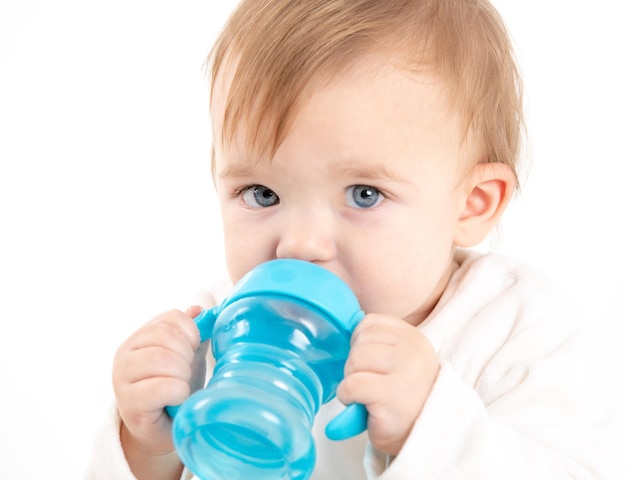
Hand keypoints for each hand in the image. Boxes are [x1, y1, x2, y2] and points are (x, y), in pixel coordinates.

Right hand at [113, 307, 208, 466]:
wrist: (162, 428)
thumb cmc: (175, 388)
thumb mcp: (187, 356)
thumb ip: (192, 332)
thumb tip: (197, 309)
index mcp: (141, 336)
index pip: (172, 317)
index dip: (191, 333)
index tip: (193, 350)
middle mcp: (126, 353)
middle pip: (166, 337)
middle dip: (187, 356)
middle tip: (186, 372)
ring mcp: (122, 378)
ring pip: (162, 360)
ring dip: (182, 375)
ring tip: (181, 385)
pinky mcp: (129, 404)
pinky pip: (160, 388)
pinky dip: (178, 393)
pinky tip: (178, 399)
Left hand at [336, 313, 438, 455]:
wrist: (421, 437)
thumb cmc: (405, 400)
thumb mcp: (400, 361)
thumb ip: (380, 343)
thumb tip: (344, 329)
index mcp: (414, 338)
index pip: (371, 322)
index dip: (360, 343)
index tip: (370, 363)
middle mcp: (412, 350)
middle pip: (360, 341)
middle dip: (355, 364)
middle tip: (369, 383)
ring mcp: (404, 371)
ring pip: (354, 360)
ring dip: (351, 379)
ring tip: (367, 394)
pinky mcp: (391, 395)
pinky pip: (351, 384)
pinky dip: (347, 396)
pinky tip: (360, 404)